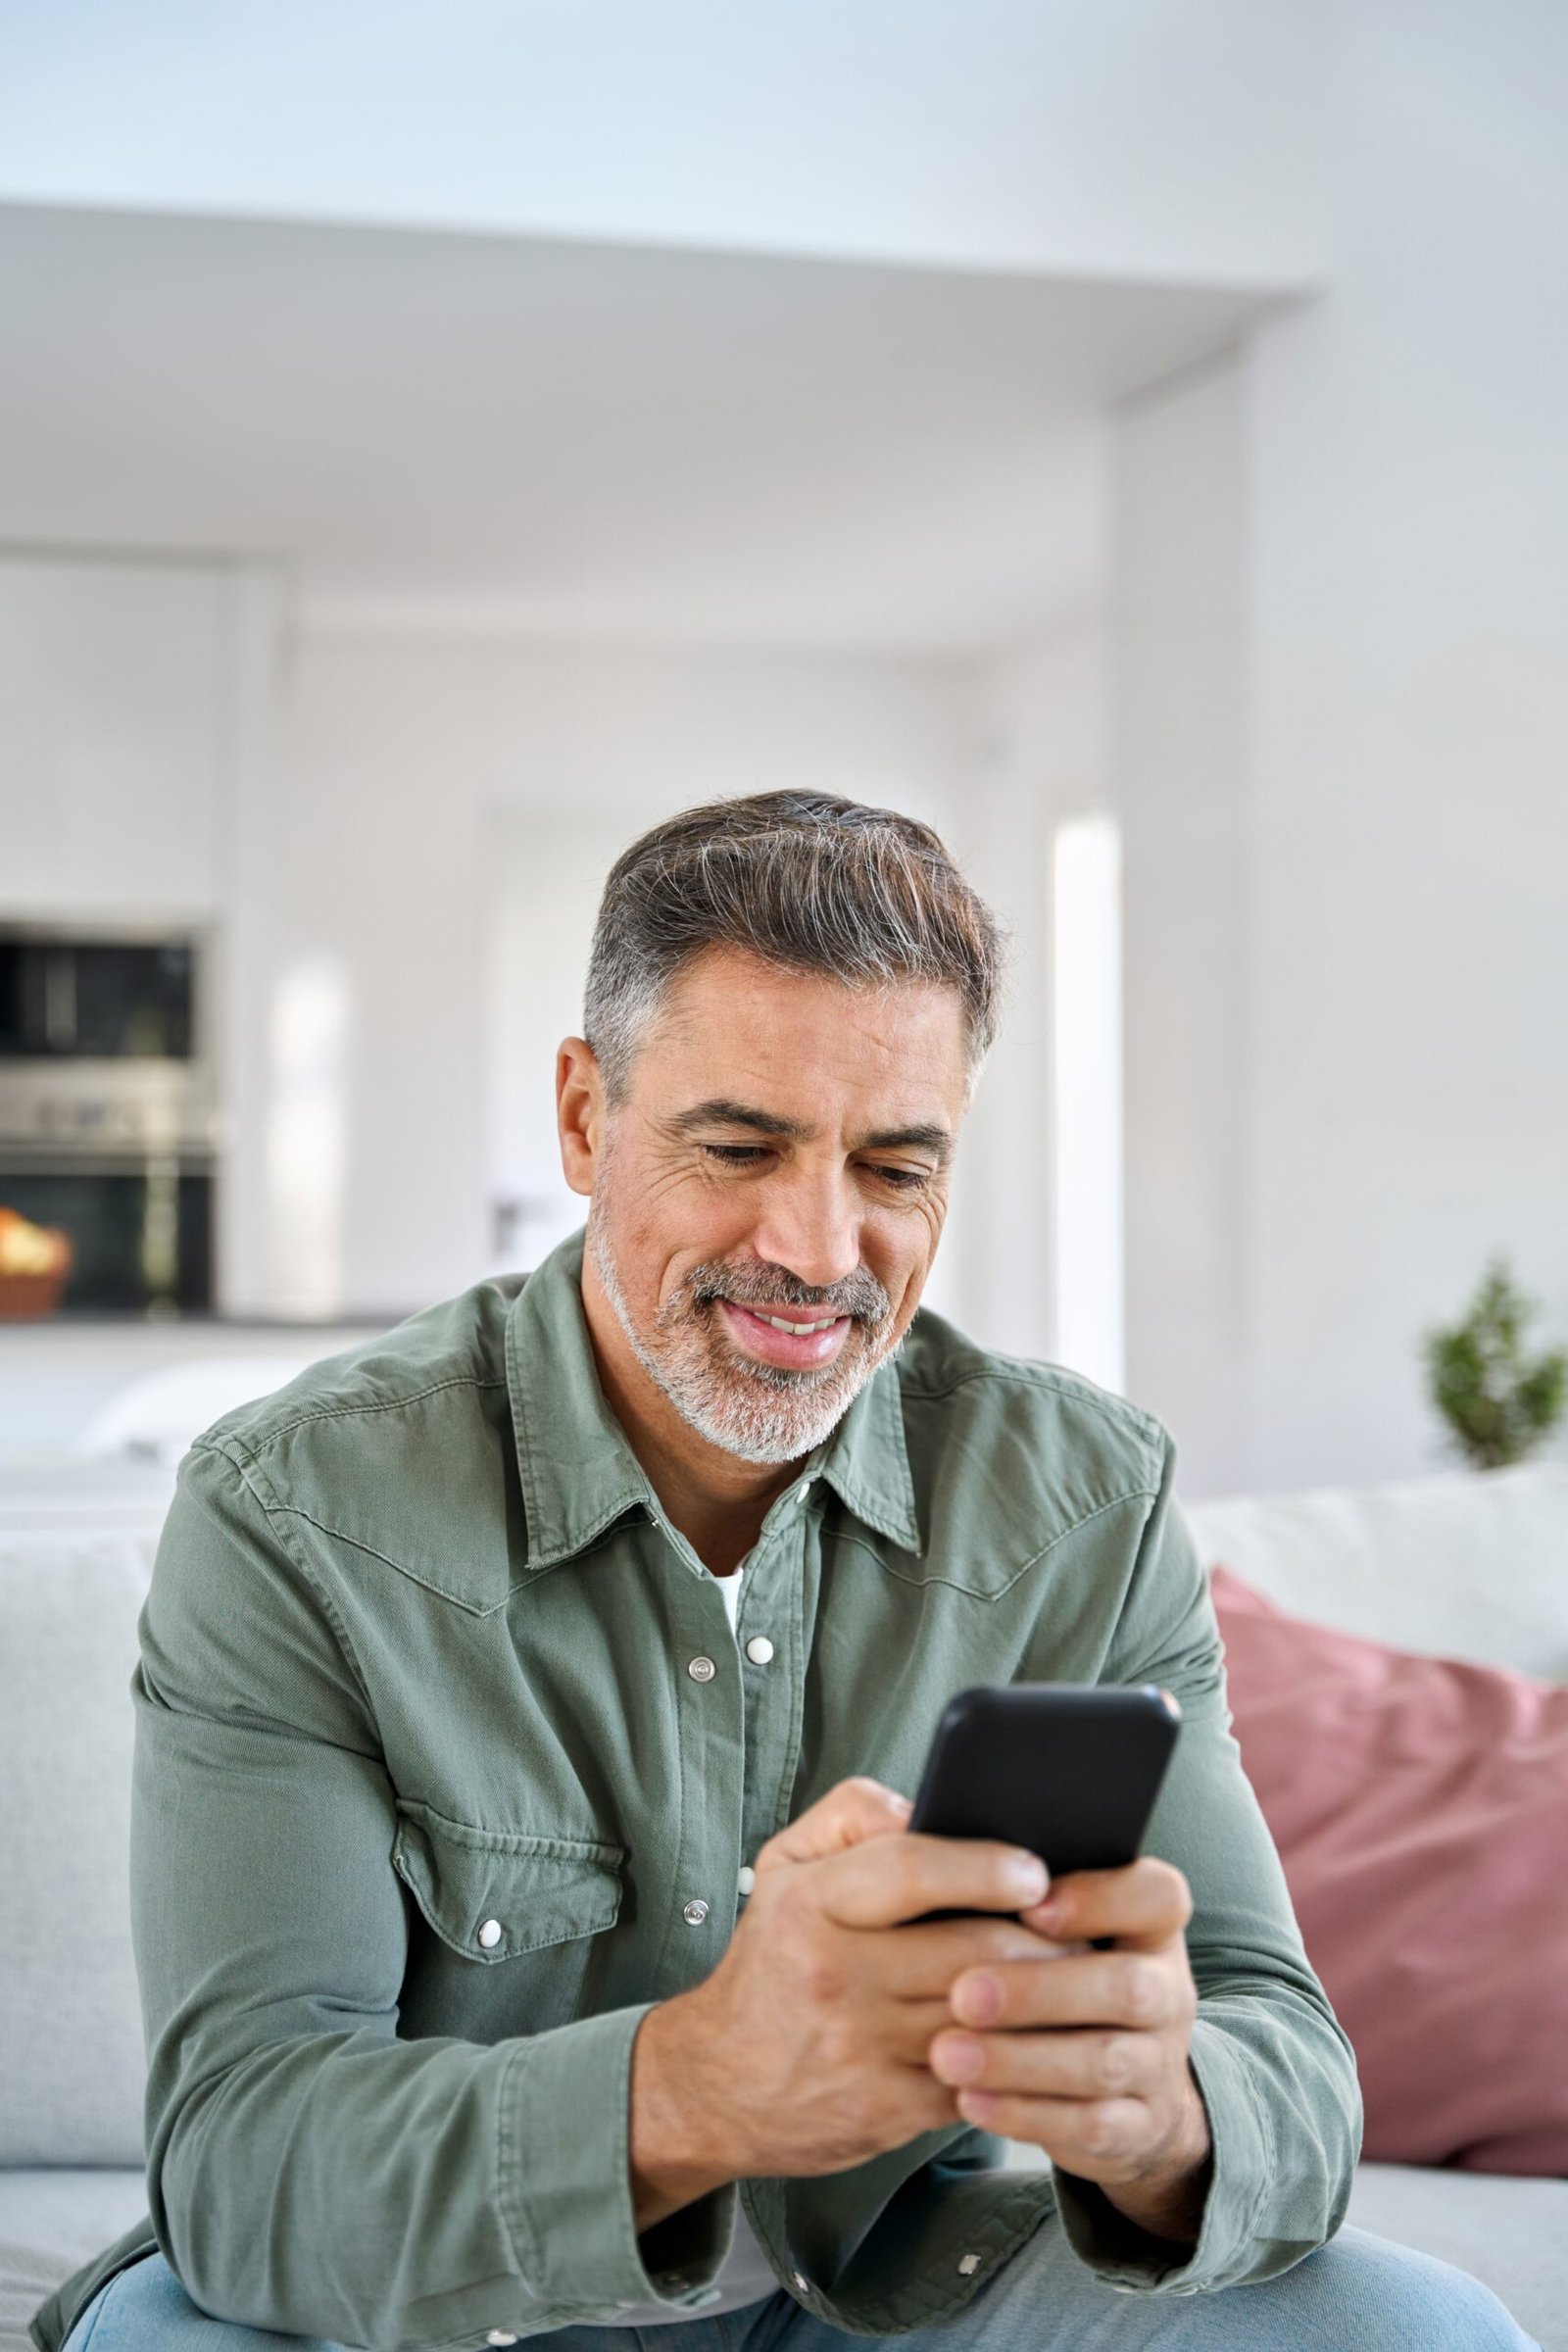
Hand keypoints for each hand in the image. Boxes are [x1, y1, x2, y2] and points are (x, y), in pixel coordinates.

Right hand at [628, 1777, 1060, 2224]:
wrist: (717, 2083)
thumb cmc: (773, 1959)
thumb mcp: (785, 1865)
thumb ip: (856, 1813)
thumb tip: (930, 1806)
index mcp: (812, 1903)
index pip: (911, 1869)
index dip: (984, 1866)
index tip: (1034, 1871)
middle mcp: (834, 1974)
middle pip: (969, 1949)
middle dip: (1043, 1938)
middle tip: (1082, 1926)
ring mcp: (862, 2048)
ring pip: (985, 2018)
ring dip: (1044, 2000)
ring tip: (1077, 1978)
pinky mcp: (887, 2109)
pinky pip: (978, 2078)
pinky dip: (1018, 2059)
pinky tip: (1039, 2040)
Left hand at [928, 1858, 1211, 2245]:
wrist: (1115, 2085)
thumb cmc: (1048, 1973)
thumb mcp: (1042, 1923)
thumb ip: (994, 1876)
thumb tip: (917, 1831)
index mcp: (1147, 1925)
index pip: (1158, 1896)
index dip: (1101, 1898)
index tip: (1029, 1905)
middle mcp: (1165, 1990)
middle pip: (1128, 1986)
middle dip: (1041, 1990)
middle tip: (962, 1992)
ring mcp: (1159, 2063)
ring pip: (1104, 2061)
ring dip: (1021, 2058)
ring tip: (946, 2053)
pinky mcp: (1137, 2127)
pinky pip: (1092, 2125)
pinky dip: (1028, 2113)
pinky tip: (970, 2099)